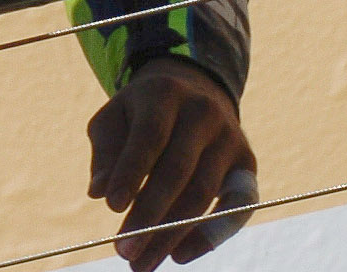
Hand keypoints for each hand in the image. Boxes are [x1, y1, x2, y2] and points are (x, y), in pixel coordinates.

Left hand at [86, 57, 256, 270]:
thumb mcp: (115, 119)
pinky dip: (212, 235)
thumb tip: (100, 192)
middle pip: (177, 171)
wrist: (192, 92)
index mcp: (165, 93)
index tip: (112, 207)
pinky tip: (179, 255)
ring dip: (170, 234)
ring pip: (202, 195)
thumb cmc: (140, 114)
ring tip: (141, 262)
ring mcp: (230, 139)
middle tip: (123, 251)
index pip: (149, 137)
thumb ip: (105, 153)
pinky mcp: (247, 165)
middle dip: (148, 216)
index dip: (131, 172)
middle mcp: (203, 113)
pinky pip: (237, 207)